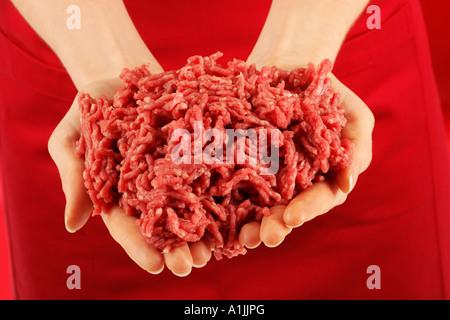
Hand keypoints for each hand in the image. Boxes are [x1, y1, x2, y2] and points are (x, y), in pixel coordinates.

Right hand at [48, 78, 212, 276]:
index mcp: (121, 193)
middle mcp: (153, 188)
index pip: (128, 226)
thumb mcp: (72, 138)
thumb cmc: (92, 108)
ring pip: (193, 204)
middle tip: (194, 264)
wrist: (123, 76)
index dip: (140, 246)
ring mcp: (178, 171)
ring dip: (206, 228)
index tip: (155, 267)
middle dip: (179, 246)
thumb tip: (72, 225)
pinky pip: (212, 169)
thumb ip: (75, 177)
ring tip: (219, 247)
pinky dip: (224, 187)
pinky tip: (239, 206)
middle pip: (166, 224)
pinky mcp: (198, 150)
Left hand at [239, 70, 374, 247]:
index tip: (291, 217)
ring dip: (248, 221)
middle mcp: (290, 182)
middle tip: (263, 237)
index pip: (316, 200)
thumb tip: (347, 185)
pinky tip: (214, 205)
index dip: (306, 210)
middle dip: (274, 225)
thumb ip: (355, 151)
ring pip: (256, 202)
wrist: (290, 63)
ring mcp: (263, 172)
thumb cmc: (328, 93)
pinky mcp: (239, 158)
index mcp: (319, 178)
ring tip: (242, 236)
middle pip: (284, 209)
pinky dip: (223, 191)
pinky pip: (230, 176)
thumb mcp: (354, 118)